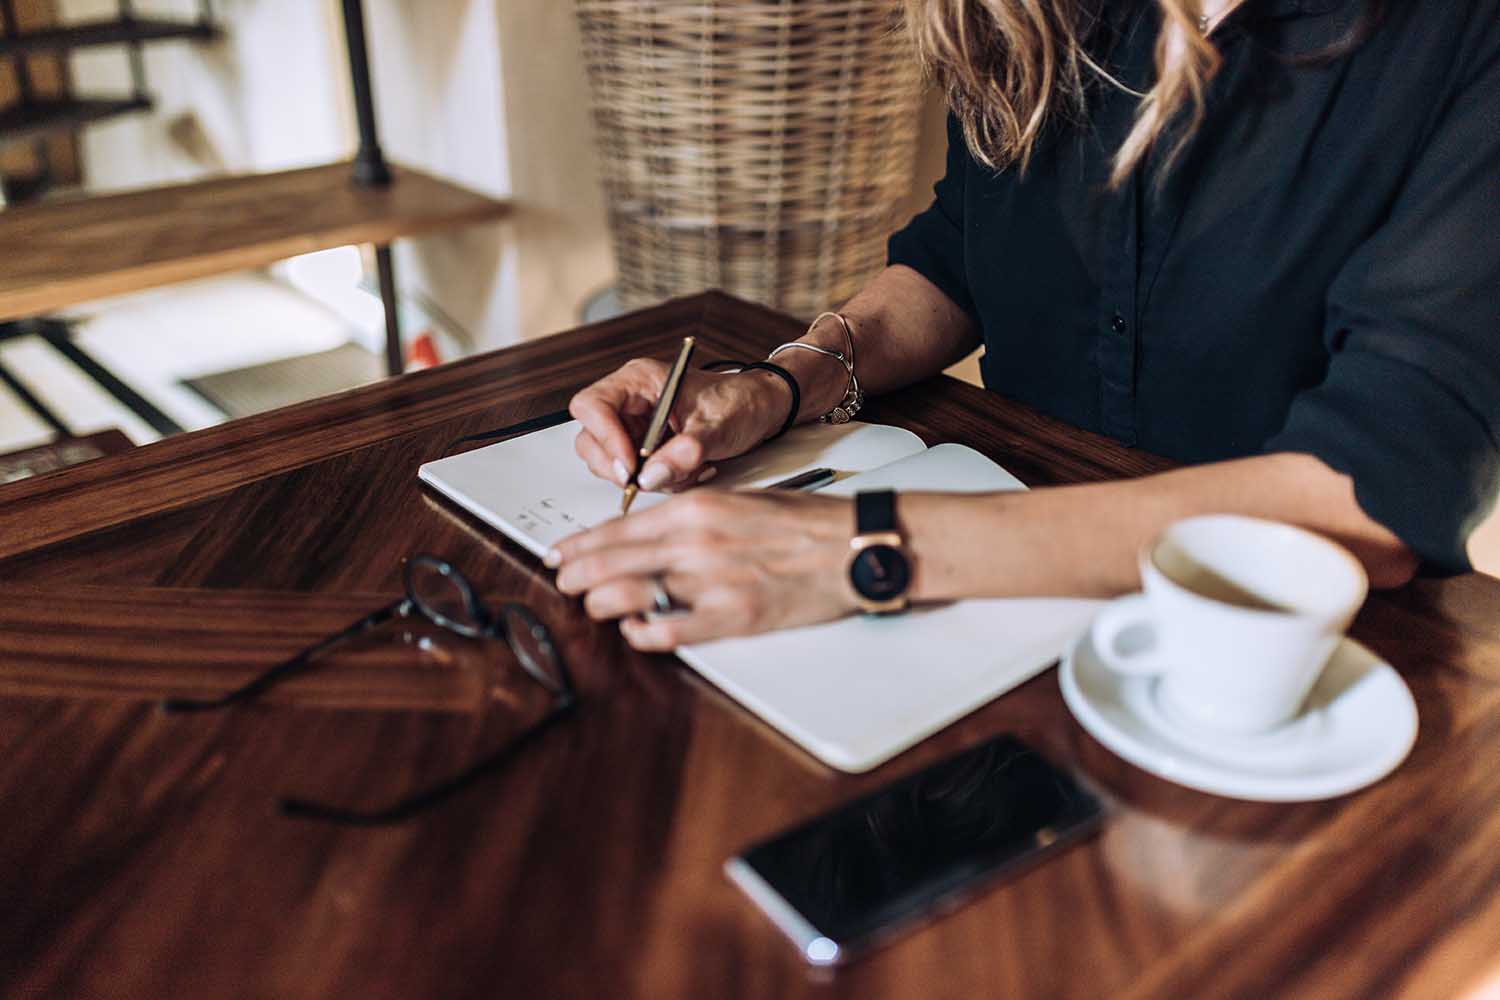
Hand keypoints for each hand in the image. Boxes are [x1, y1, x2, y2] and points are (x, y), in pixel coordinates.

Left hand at [551, 490, 856, 649]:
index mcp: (696, 508)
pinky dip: (644, 633)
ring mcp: (710, 582)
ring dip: (603, 604)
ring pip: (627, 597)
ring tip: (599, 607)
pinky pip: (668, 632)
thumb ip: (691, 518)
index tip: (562, 555)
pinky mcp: (732, 617)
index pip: (617, 529)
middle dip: (577, 576)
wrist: (853, 544)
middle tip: (565, 584)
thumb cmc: (805, 521)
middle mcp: (694, 542)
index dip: (580, 546)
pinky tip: (638, 630)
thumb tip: (650, 536)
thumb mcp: (739, 500)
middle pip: (610, 563)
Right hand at [569, 358, 791, 492]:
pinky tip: (683, 473)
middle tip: (646, 480)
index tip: (629, 465)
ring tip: (679, 472)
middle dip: (617, 465)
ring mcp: (634, 426)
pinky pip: (632, 473)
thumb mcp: (719, 427)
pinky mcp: (643, 447)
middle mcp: (630, 401)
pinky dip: (654, 481)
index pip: (592, 405)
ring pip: (608, 460)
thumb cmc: (741, 402)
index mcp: (639, 380)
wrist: (760, 410)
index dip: (604, 437)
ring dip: (640, 477)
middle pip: (591, 437)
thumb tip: (652, 475)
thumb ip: (687, 451)